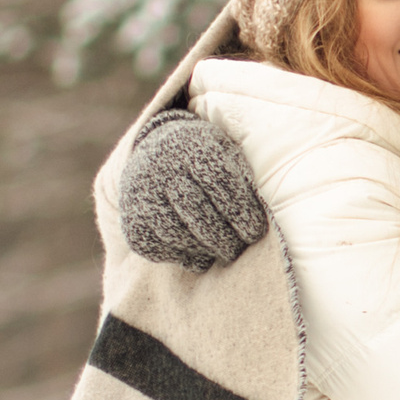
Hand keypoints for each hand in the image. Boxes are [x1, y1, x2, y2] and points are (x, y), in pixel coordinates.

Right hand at [119, 110, 269, 269]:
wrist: (153, 152)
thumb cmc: (206, 158)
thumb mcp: (228, 152)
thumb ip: (246, 177)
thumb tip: (268, 215)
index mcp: (193, 144)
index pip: (218, 183)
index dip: (240, 213)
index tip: (255, 231)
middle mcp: (161, 165)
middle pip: (197, 212)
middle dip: (224, 237)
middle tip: (237, 248)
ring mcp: (140, 192)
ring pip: (175, 233)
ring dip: (203, 249)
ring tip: (220, 250)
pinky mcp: (130, 219)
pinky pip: (155, 247)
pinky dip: (179, 255)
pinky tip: (194, 250)